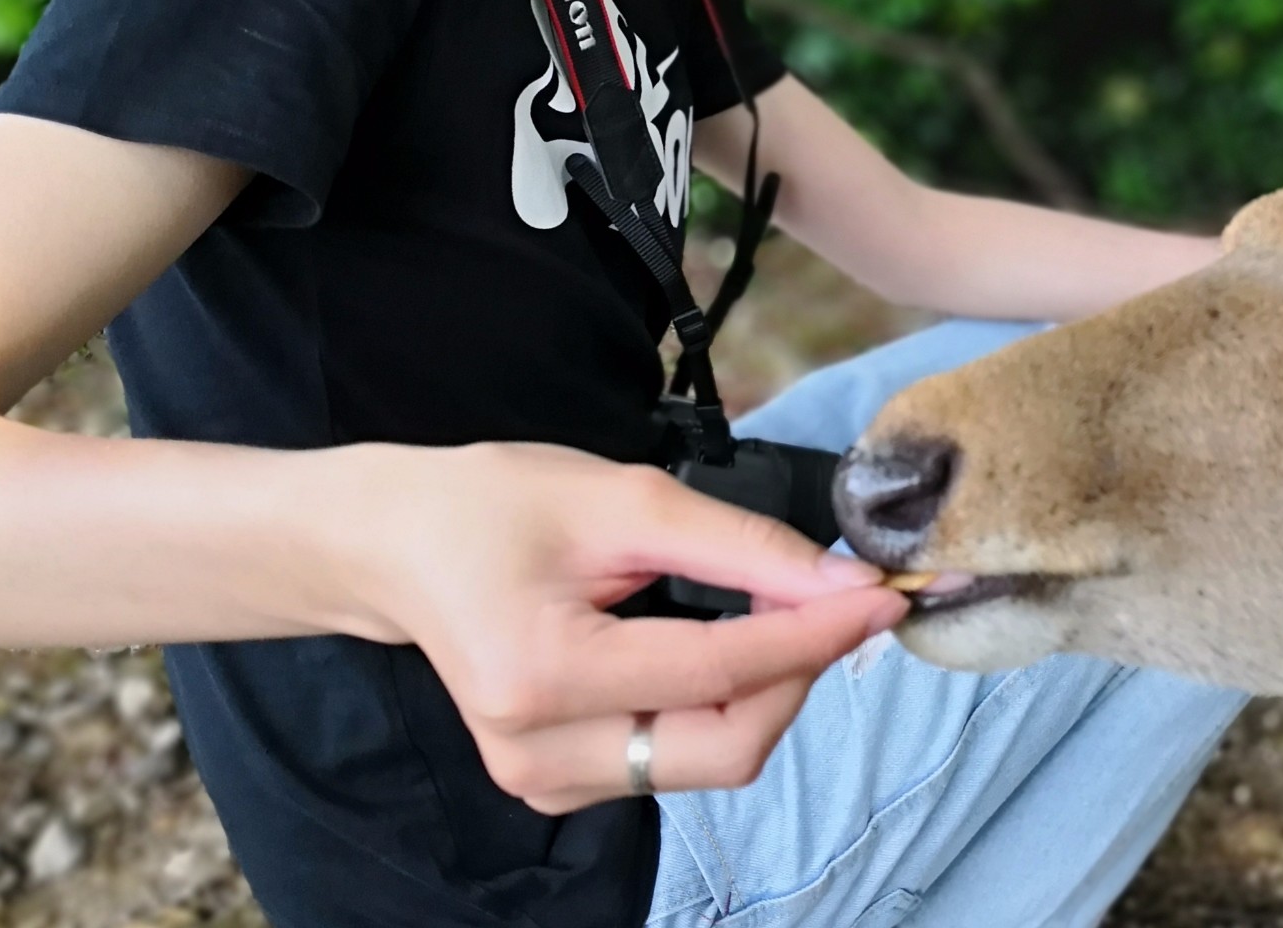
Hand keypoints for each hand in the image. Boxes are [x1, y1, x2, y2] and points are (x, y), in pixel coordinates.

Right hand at [339, 440, 906, 813]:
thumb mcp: (622, 498)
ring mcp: (544, 780)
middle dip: (798, 674)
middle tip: (831, 601)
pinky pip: (677, 757)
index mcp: (543, 673)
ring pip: (710, 757)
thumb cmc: (494, 505)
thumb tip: (841, 581)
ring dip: (765, 689)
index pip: (718, 672)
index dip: (816, 635)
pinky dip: (722, 703)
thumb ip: (739, 545)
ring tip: (770, 610)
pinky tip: (723, 645)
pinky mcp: (557, 784)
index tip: (886, 596)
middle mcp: (539, 750)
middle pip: (726, 746)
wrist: (396, 546)